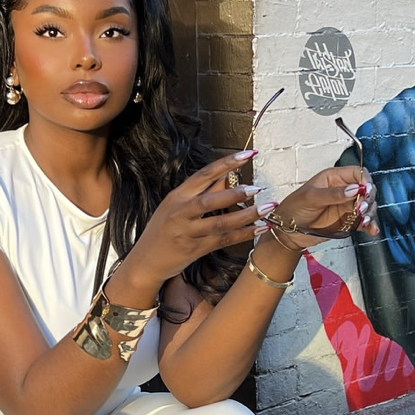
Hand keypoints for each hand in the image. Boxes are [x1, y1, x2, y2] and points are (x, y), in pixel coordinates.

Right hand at [111, 152, 261, 302]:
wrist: (146, 260)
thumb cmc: (163, 229)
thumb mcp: (176, 206)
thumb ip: (201, 191)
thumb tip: (226, 175)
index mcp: (177, 196)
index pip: (204, 174)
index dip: (226, 163)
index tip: (247, 154)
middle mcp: (181, 212)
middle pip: (211, 200)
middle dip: (236, 193)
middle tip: (257, 188)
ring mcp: (188, 232)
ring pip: (221, 223)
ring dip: (247, 215)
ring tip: (267, 208)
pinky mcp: (196, 249)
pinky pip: (224, 240)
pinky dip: (244, 234)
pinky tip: (260, 228)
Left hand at [265, 166, 378, 245]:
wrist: (287, 231)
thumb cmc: (294, 208)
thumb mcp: (311, 198)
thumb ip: (333, 194)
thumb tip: (354, 189)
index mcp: (334, 178)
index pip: (357, 174)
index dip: (365, 181)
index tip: (366, 191)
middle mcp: (343, 190)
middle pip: (366, 190)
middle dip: (368, 198)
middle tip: (362, 209)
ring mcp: (346, 206)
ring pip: (368, 206)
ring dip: (370, 213)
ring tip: (363, 221)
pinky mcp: (348, 221)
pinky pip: (363, 221)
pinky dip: (369, 225)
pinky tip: (372, 230)